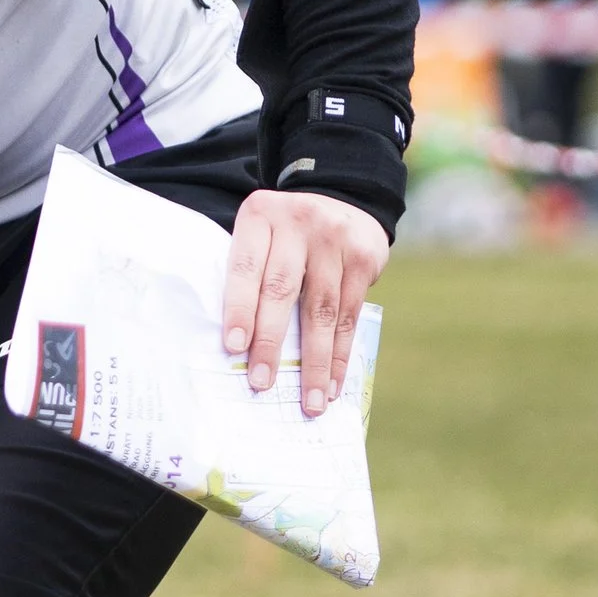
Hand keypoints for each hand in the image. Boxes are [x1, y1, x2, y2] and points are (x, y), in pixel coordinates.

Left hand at [221, 190, 389, 414]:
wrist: (341, 195)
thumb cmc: (282, 232)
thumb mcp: (259, 232)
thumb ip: (248, 273)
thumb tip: (235, 347)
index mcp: (259, 216)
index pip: (245, 268)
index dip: (239, 309)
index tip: (233, 348)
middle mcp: (298, 224)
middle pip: (282, 290)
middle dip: (272, 343)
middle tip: (262, 384)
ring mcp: (335, 240)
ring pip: (322, 310)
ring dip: (316, 363)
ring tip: (310, 401)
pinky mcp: (364, 258)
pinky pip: (350, 315)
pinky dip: (341, 354)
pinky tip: (335, 382)